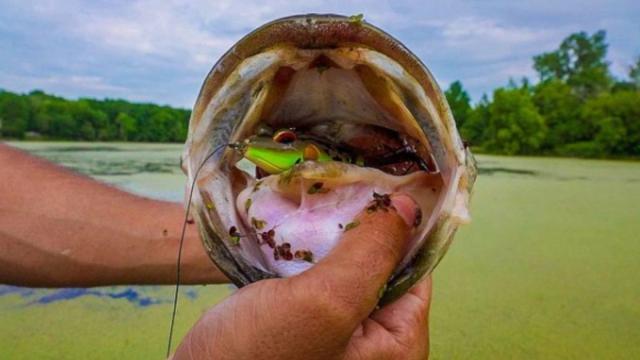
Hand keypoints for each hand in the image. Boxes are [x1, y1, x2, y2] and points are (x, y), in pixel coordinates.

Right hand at [174, 193, 430, 358]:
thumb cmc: (257, 357)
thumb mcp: (325, 301)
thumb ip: (371, 253)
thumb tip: (411, 205)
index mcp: (398, 343)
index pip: (416, 265)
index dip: (399, 220)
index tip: (378, 178)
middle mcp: (375, 339)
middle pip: (381, 262)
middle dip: (360, 222)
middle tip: (338, 180)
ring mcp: (339, 331)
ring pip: (346, 263)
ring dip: (329, 230)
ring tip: (313, 192)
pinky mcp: (305, 322)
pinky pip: (317, 274)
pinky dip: (306, 247)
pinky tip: (291, 223)